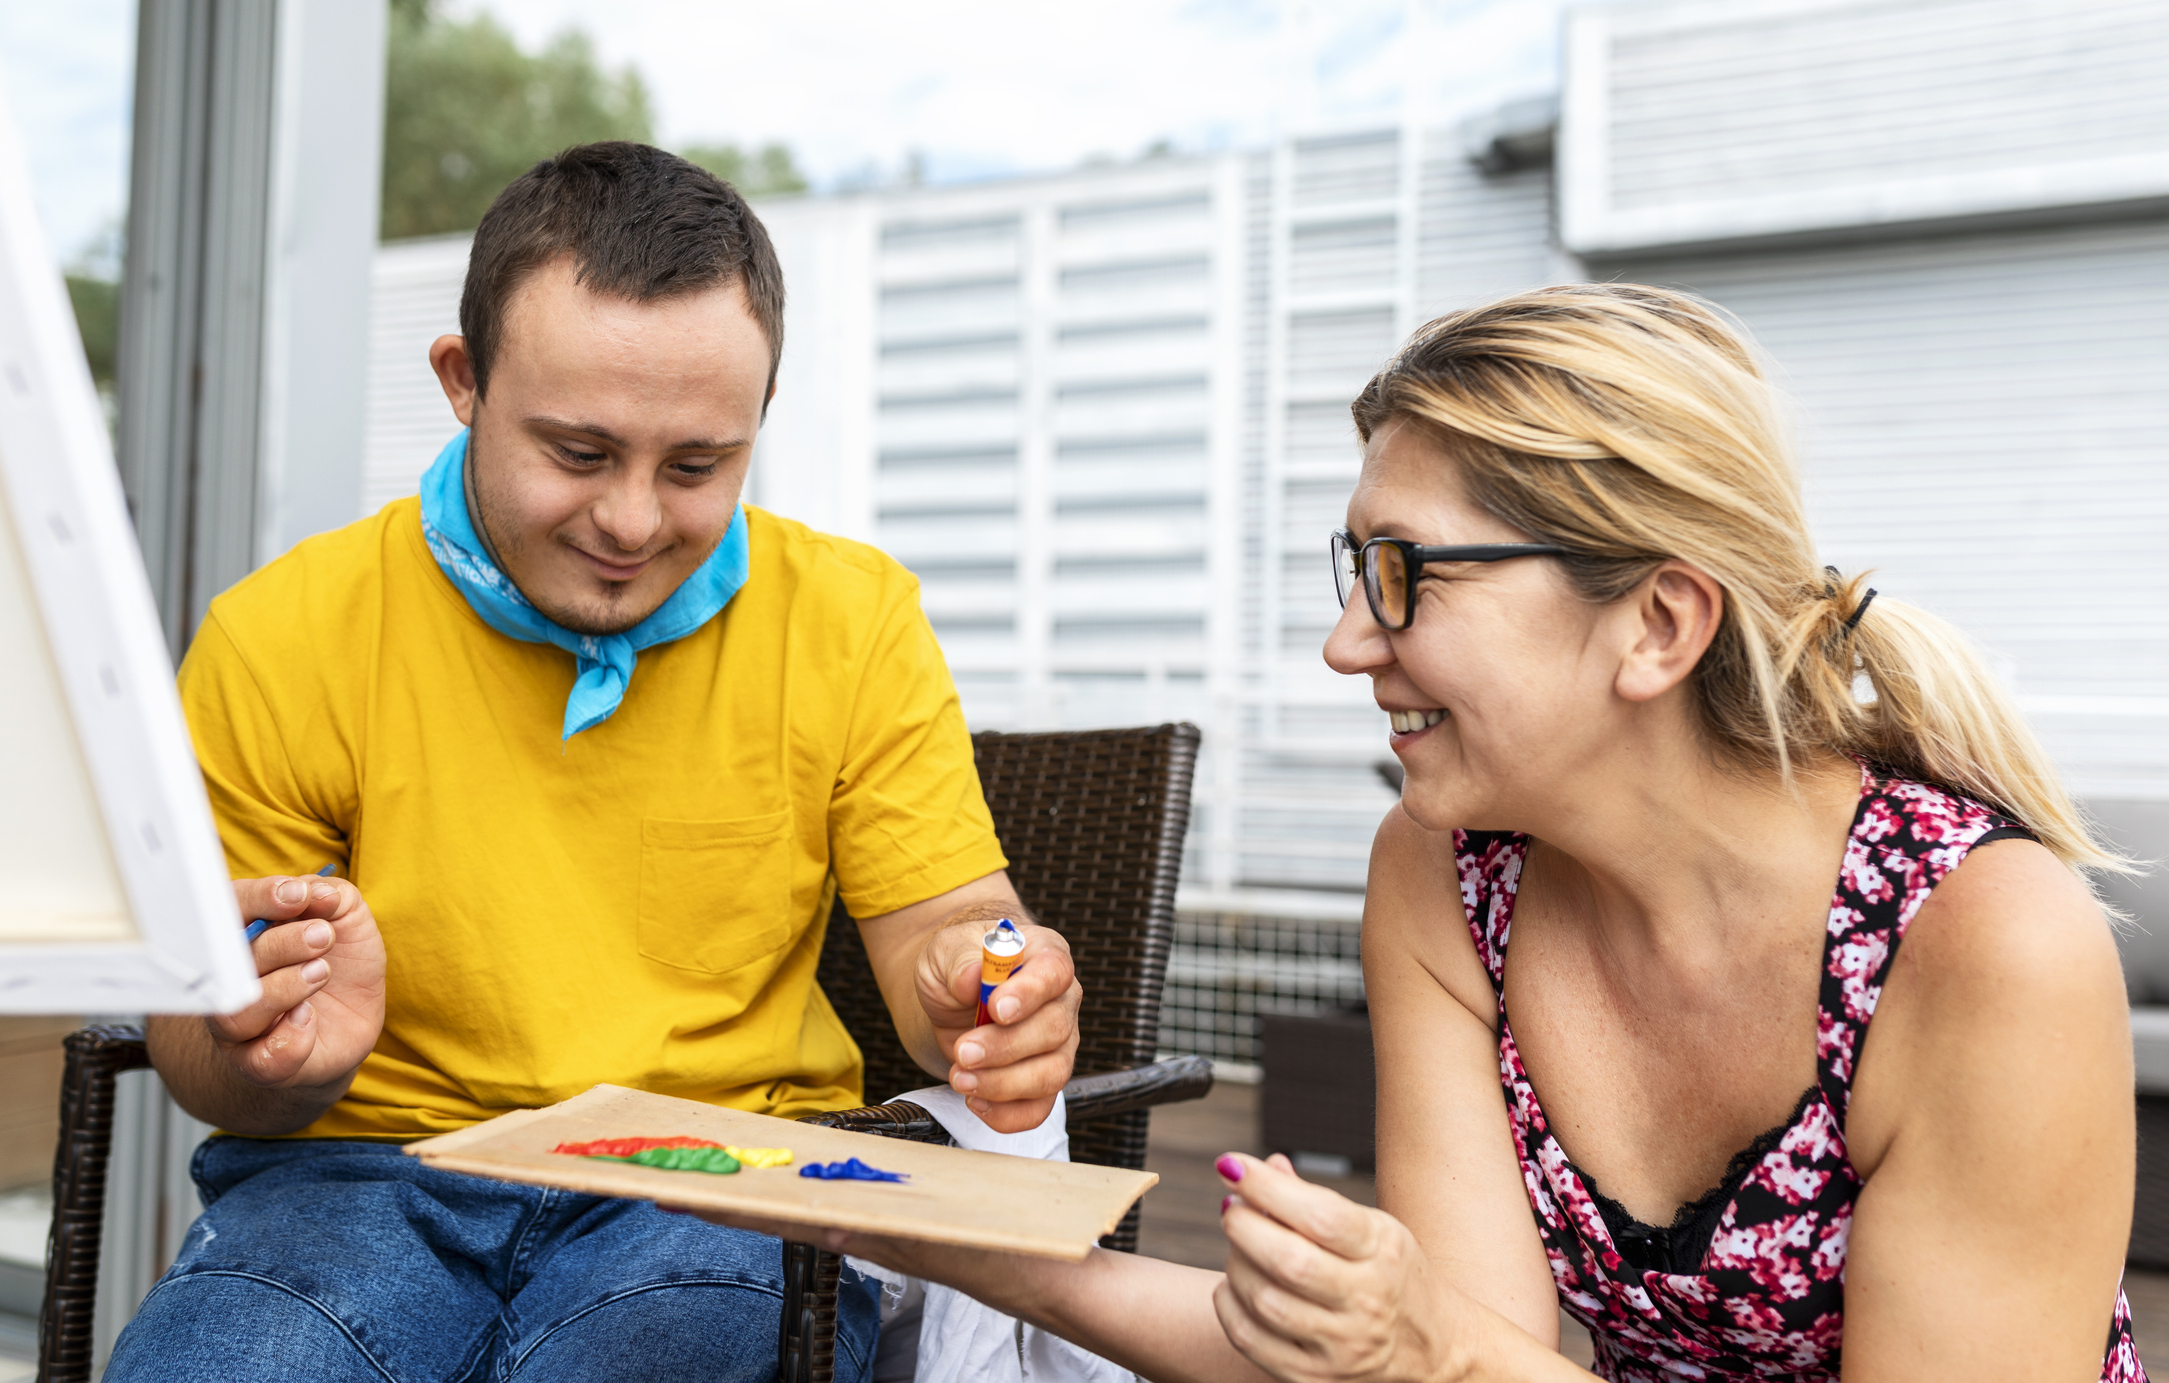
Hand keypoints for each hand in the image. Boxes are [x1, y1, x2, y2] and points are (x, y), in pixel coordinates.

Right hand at [208, 874, 386, 1091]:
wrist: (351, 1023)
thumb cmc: (342, 964)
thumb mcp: (349, 921)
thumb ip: (333, 898)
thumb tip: (319, 891)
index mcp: (249, 933)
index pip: (232, 907)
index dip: (259, 898)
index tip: (297, 895)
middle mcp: (233, 978)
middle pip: (232, 959)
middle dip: (281, 943)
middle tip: (323, 936)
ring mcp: (240, 1024)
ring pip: (238, 1012)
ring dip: (285, 988)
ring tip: (321, 973)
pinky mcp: (258, 1062)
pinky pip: (262, 1059)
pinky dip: (291, 1039)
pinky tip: (310, 1020)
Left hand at [914, 913, 1080, 1131]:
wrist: (951, 999)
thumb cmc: (958, 966)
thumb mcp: (946, 949)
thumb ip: (960, 960)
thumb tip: (972, 978)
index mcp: (1044, 955)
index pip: (1054, 971)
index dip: (1030, 993)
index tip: (996, 1009)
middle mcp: (1060, 1000)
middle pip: (1054, 1029)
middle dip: (1005, 1047)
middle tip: (963, 1051)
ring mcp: (1057, 1044)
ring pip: (1052, 1074)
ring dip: (1003, 1084)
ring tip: (961, 1078)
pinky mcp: (1042, 1080)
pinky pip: (1039, 1108)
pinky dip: (1006, 1113)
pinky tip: (975, 1099)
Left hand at [1215, 1152, 1459, 1382]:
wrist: (1435, 1347)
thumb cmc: (1393, 1275)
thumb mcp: (1373, 1229)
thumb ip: (1316, 1200)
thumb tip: (1263, 1168)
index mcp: (1383, 1251)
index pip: (1320, 1216)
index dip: (1267, 1186)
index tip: (1233, 1166)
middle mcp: (1366, 1301)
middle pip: (1288, 1261)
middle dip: (1243, 1225)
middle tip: (1232, 1208)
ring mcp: (1342, 1346)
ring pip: (1264, 1300)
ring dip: (1235, 1263)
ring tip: (1239, 1246)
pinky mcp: (1315, 1377)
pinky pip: (1250, 1340)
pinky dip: (1229, 1305)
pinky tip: (1235, 1286)